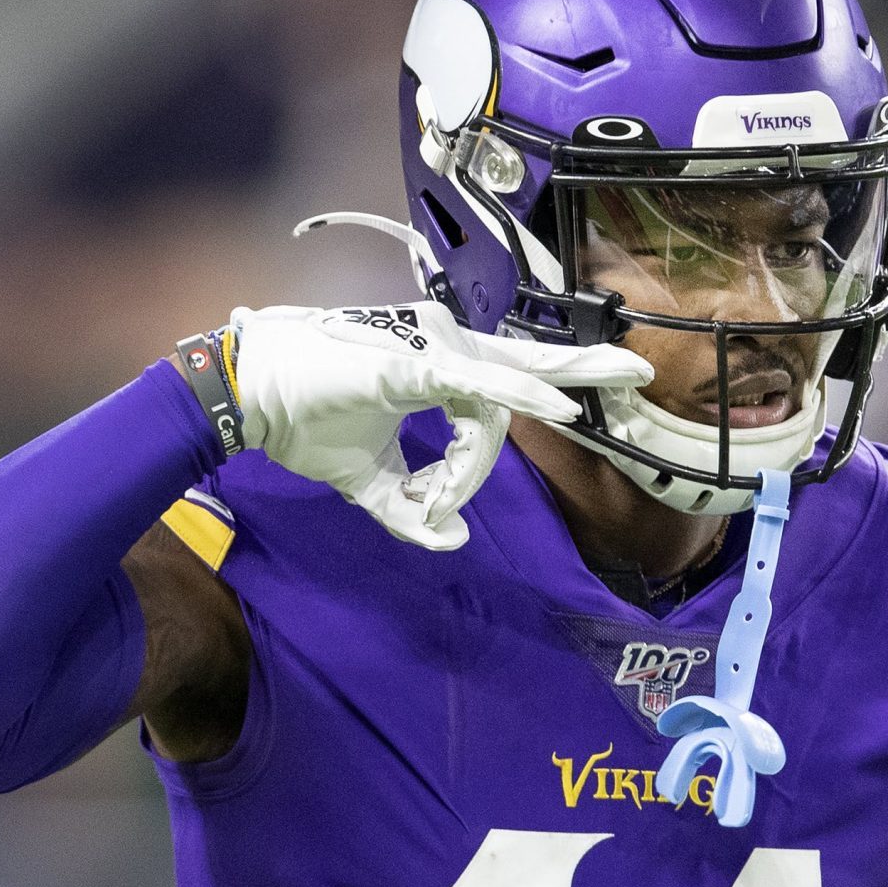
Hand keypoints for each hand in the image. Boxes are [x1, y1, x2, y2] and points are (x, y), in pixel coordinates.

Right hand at [227, 302, 651, 549]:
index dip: (476, 469)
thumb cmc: (302, 422)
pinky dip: (524, 395)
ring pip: (495, 411)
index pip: (499, 403)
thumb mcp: (368, 481)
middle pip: (531, 360)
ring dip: (470, 468)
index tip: (433, 507)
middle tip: (641, 370)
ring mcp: (432, 349)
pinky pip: (482, 384)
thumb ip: (410, 508)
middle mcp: (445, 346)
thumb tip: (454, 540)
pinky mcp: (417, 361)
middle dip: (589, 364)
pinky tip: (564, 405)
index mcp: (439, 366)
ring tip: (431, 496)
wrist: (247, 399)